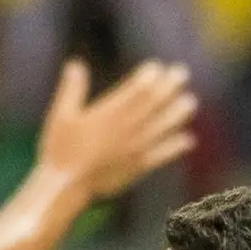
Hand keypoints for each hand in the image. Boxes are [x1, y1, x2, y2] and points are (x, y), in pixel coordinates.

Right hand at [35, 57, 198, 205]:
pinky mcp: (138, 167)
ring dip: (178, 113)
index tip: (157, 67)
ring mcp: (135, 148)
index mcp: (109, 113)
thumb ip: (72, 89)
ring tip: (190, 102)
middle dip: (170, 86)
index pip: (136, 90)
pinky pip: (162, 155)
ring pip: (163, 127)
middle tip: (182, 73)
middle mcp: (127, 128)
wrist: (66, 185)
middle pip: (154, 103)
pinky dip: (176, 147)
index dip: (149, 77)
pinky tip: (188, 140)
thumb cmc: (60, 149)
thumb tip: (75, 64)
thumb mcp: (61, 115)